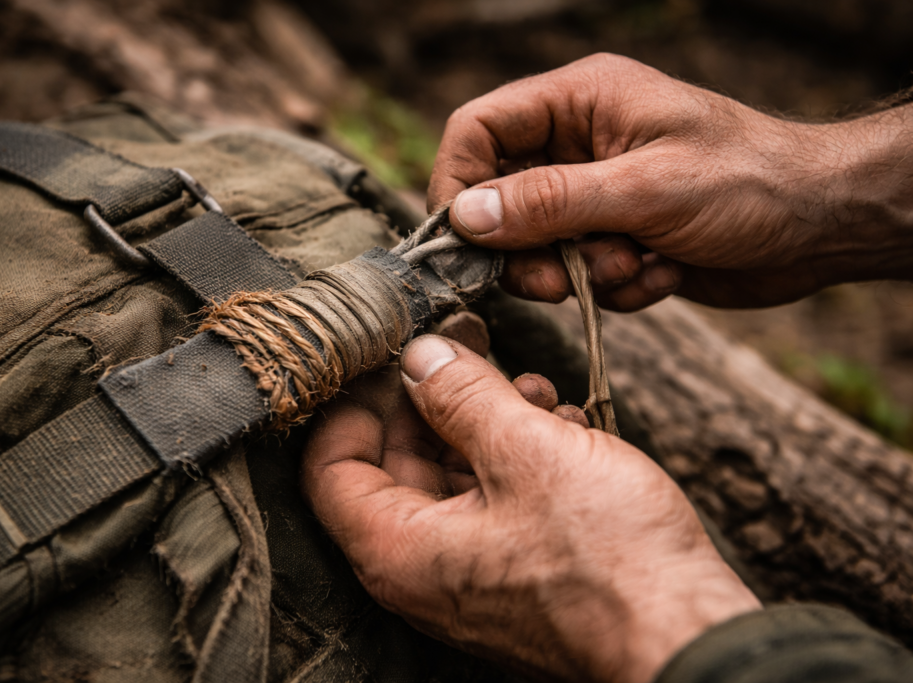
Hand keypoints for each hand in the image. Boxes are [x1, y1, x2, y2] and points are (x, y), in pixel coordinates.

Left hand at [300, 329, 759, 682]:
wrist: (687, 635)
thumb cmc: (611, 561)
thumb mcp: (528, 452)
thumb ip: (461, 395)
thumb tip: (419, 355)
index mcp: (398, 549)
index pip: (329, 467)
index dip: (353, 401)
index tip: (390, 355)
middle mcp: (421, 570)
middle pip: (394, 463)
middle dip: (435, 400)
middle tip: (472, 347)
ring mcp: (468, 574)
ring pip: (451, 476)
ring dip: (486, 421)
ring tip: (535, 388)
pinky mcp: (513, 571)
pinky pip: (492, 501)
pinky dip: (517, 457)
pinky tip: (561, 426)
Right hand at [428, 53, 912, 309]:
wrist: (822, 225)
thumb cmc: (749, 182)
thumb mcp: (645, 189)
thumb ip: (549, 202)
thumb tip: (465, 216)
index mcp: (578, 103)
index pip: (478, 130)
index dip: (459, 184)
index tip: (467, 242)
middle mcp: (577, 146)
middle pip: (499, 201)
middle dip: (529, 250)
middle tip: (560, 279)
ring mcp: (595, 195)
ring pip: (538, 249)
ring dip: (582, 273)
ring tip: (635, 265)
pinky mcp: (615, 238)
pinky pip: (579, 275)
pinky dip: (615, 285)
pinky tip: (664, 271)